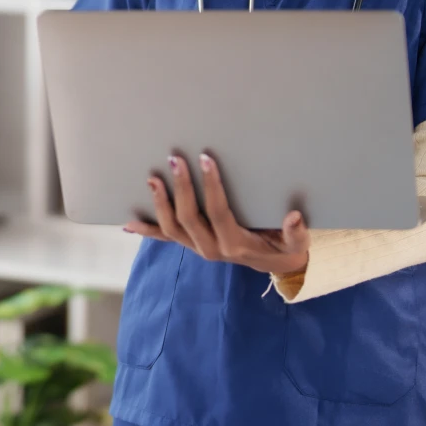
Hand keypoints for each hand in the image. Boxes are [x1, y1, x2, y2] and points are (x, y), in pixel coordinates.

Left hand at [124, 152, 309, 276]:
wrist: (275, 266)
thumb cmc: (285, 247)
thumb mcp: (296, 243)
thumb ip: (296, 233)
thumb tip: (294, 216)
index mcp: (235, 245)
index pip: (218, 212)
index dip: (210, 186)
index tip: (205, 159)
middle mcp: (212, 249)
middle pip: (188, 218)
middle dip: (180, 188)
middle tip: (175, 159)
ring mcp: (198, 248)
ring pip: (172, 229)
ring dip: (160, 203)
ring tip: (152, 177)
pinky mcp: (191, 245)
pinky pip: (166, 238)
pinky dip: (147, 231)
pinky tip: (129, 222)